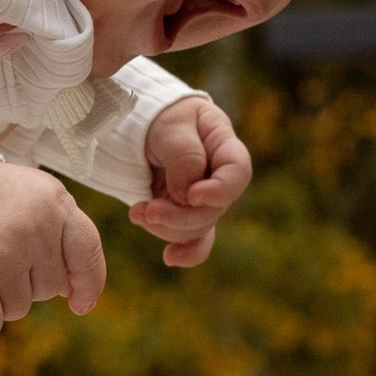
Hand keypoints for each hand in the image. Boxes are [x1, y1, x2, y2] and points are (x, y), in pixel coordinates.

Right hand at [0, 161, 105, 339]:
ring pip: (17, 308)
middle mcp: (33, 225)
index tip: (78, 304)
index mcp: (53, 199)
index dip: (87, 284)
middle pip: (50, 288)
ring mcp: (0, 252)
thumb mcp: (29, 198)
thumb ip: (59, 235)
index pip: (86, 253)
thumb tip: (77, 297)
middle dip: (22, 281)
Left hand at [128, 93, 251, 268]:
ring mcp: (204, 200)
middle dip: (179, 215)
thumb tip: (187, 196)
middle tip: (147, 211)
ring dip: (165, 227)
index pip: (237, 173)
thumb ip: (184, 154)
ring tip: (137, 212)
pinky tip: (171, 258)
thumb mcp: (171, 125)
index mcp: (224, 146)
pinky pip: (194, 241)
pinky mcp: (187, 215)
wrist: (141, 127)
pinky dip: (185, 252)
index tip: (192, 196)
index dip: (219, 190)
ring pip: (197, 227)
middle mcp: (220, 177)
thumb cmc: (161, 117)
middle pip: (213, 209)